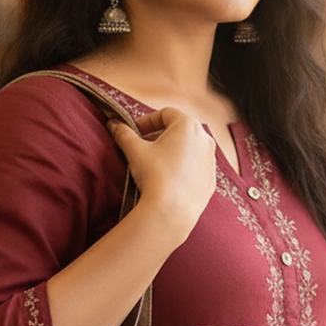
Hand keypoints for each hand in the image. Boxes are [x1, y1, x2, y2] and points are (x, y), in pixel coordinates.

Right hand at [107, 108, 216, 241]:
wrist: (172, 211)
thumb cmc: (154, 174)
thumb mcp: (133, 150)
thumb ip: (123, 133)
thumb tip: (113, 124)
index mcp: (188, 125)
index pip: (165, 114)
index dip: (147, 121)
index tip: (134, 132)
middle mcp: (205, 138)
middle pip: (179, 130)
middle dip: (159, 135)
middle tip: (142, 146)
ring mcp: (211, 160)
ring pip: (189, 148)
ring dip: (172, 151)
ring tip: (155, 163)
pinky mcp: (211, 179)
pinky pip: (195, 167)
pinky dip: (183, 168)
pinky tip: (168, 179)